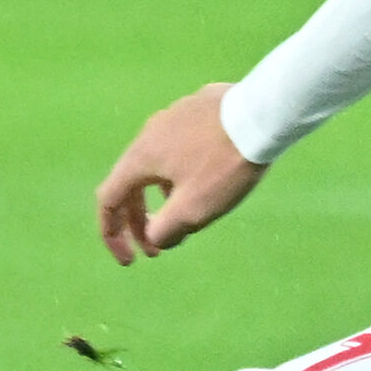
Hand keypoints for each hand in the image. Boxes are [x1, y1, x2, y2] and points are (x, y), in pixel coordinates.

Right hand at [97, 82, 266, 263]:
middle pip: (130, 183)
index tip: (129, 260)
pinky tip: (202, 181)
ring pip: (155, 166)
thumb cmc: (223, 164)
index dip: (112, 235)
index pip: (108, 200)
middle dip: (138, 221)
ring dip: (160, 198)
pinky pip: (177, 149)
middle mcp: (149, 133)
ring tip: (182, 218)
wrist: (261, 114)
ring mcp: (173, 117)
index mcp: (140, 158)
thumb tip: (154, 237)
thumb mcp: (193, 209)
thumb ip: (165, 230)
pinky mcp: (197, 109)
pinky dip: (178, 175)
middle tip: (155, 249)